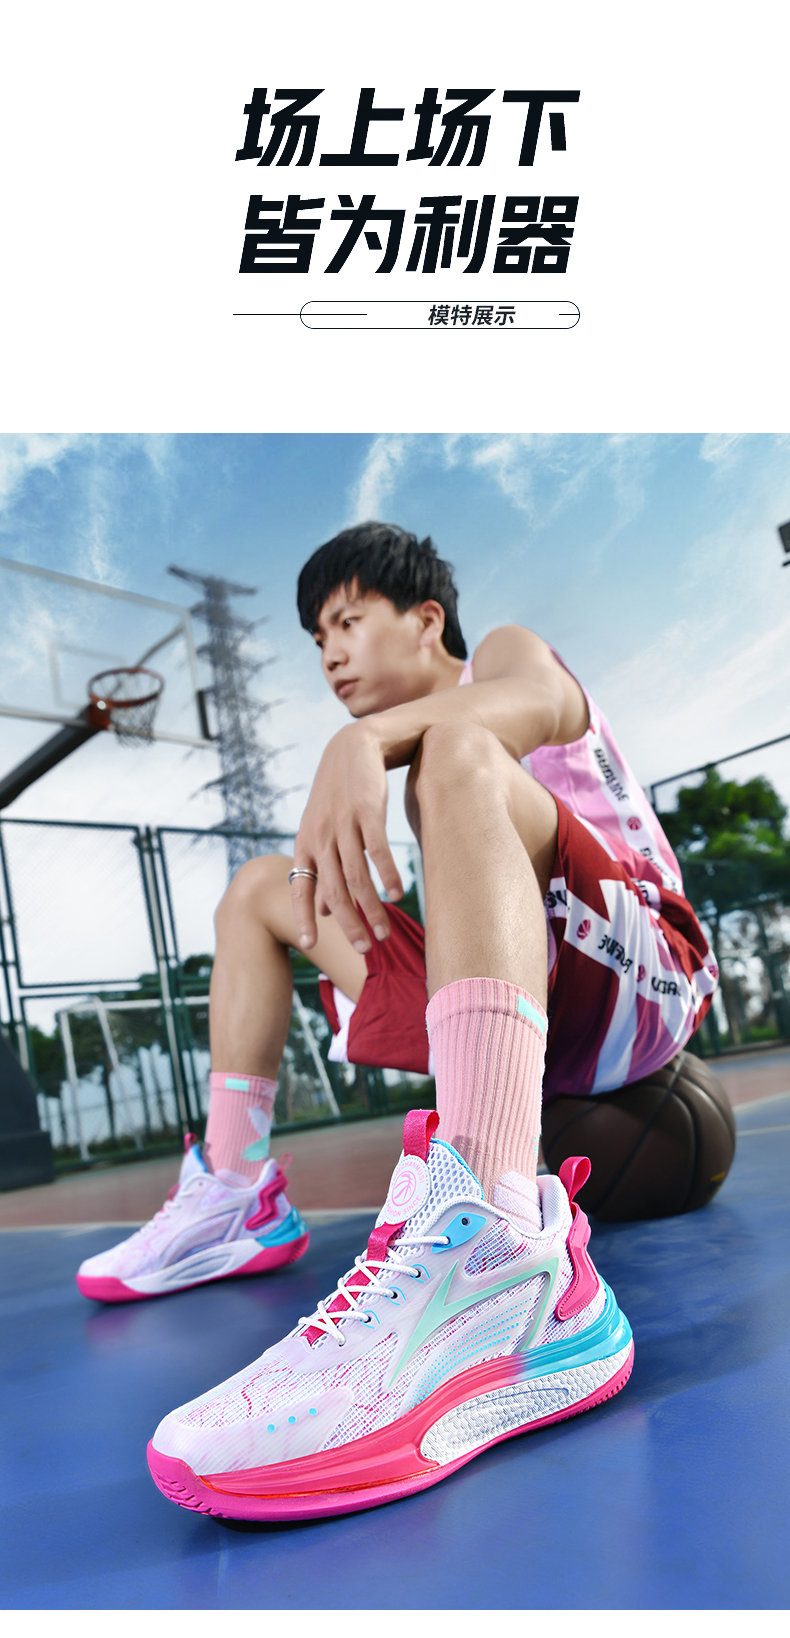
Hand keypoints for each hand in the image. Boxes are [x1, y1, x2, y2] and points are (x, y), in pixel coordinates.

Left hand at [290, 722, 402, 953]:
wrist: (354, 746)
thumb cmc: (340, 794)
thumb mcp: (323, 830)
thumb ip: (322, 869)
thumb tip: (321, 910)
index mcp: (307, 843)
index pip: (300, 887)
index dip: (303, 916)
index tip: (309, 944)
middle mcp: (321, 836)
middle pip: (333, 889)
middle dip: (348, 922)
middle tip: (363, 948)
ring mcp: (343, 823)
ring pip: (356, 875)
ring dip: (371, 907)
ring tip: (384, 931)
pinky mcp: (367, 810)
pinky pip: (377, 849)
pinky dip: (387, 874)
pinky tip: (397, 894)